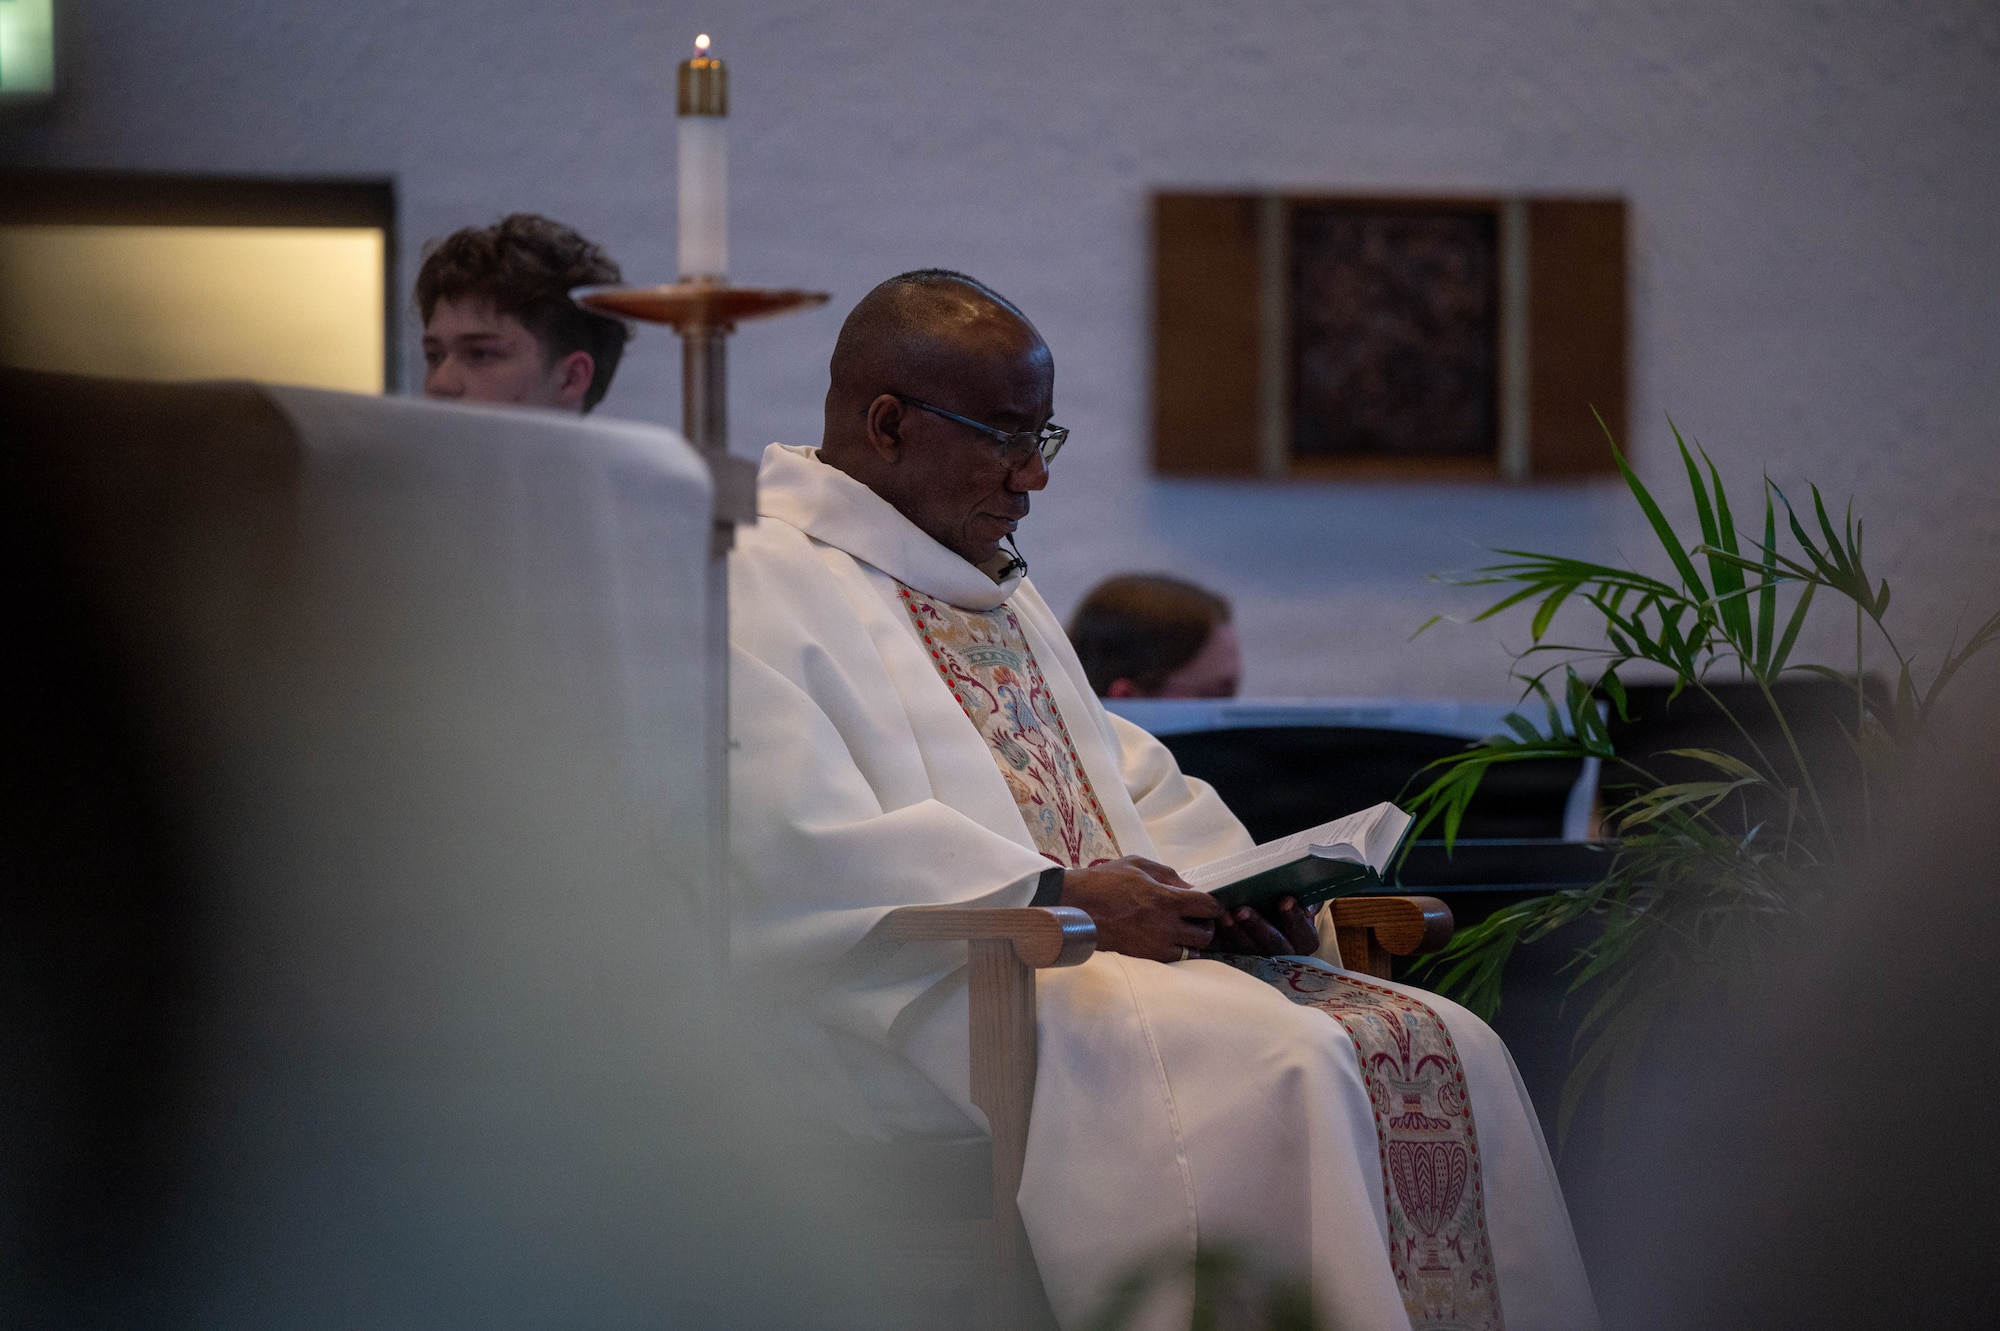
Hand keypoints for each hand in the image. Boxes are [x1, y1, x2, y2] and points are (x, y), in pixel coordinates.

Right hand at [1056, 856, 1223, 963]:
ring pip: (1192, 952)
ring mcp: (1154, 945)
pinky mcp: (1143, 958)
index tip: (1210, 906)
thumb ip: (1168, 875)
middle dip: (1205, 926)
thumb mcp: (1138, 865)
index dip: (1214, 906)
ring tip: (1182, 933)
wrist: (1075, 907)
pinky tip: (1167, 943)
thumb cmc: (1104, 881)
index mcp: (1166, 899)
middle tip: (1197, 920)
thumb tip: (1189, 888)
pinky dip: (1175, 953)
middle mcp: (1165, 925)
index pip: (1208, 906)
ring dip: (1192, 943)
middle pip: (1205, 934)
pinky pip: (1172, 961)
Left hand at [1209, 896, 1319, 957]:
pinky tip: (1214, 923)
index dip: (1294, 918)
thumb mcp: (1303, 901)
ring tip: (1224, 916)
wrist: (1270, 915)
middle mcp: (1285, 954)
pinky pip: (1231, 951)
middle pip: (1274, 945)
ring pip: (1249, 950)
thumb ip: (1310, 900)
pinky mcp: (1240, 959)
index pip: (1303, 933)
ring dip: (1235, 933)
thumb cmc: (1287, 905)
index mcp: (1304, 940)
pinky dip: (1222, 937)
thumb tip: (1307, 907)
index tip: (1284, 900)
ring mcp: (1262, 958)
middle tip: (1242, 910)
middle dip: (1257, 926)